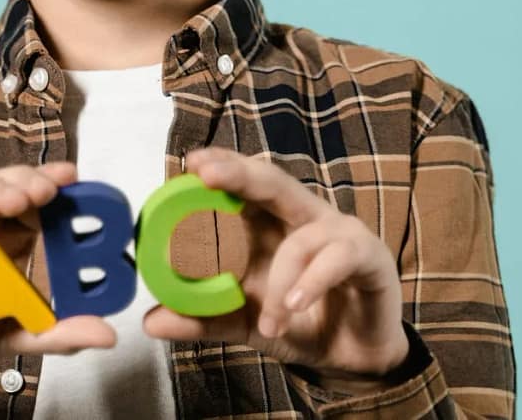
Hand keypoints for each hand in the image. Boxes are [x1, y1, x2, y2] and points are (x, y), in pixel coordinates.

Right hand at [0, 163, 115, 410]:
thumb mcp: (20, 332)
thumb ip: (60, 332)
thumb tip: (107, 335)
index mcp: (14, 231)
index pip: (39, 196)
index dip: (57, 184)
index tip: (76, 181)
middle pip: (12, 181)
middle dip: (33, 181)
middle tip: (49, 192)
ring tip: (17, 202)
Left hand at [143, 148, 408, 386]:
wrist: (351, 359)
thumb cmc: (297, 322)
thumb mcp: (242, 323)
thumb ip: (202, 319)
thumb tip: (150, 321)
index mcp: (272, 224)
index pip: (245, 185)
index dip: (221, 167)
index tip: (190, 162)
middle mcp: (305, 218)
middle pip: (273, 183)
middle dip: (239, 173)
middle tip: (205, 173)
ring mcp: (341, 234)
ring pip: (304, 236)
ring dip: (280, 281)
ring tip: (268, 322)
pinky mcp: (371, 259)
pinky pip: (340, 259)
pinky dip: (312, 282)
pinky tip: (294, 306)